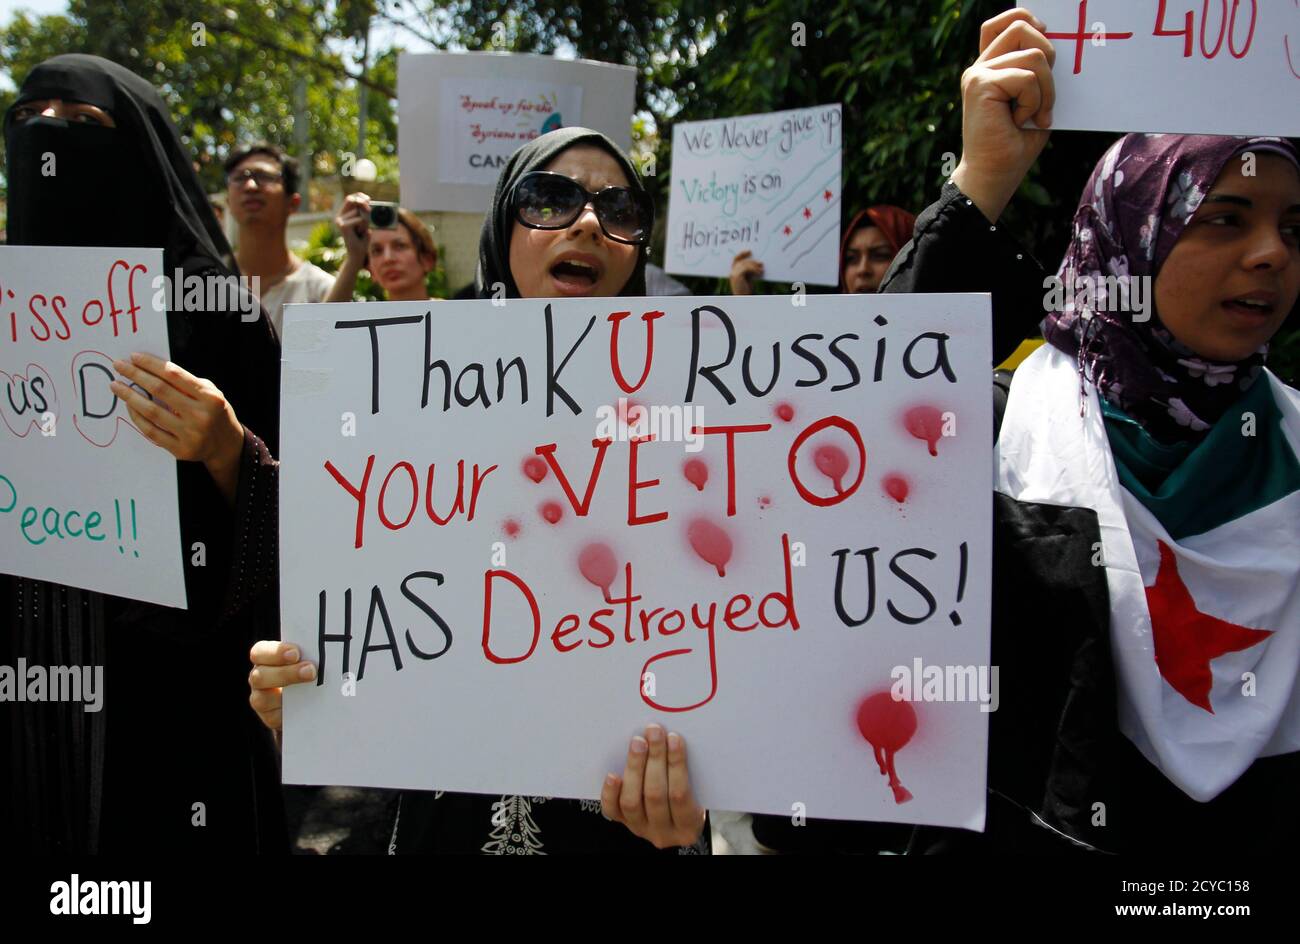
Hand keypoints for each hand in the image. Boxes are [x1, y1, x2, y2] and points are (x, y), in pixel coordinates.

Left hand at [110, 352, 244, 500]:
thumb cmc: (213, 412)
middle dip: (136, 375)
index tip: (134, 357)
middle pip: (160, 390)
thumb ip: (186, 383)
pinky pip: (151, 431)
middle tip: (119, 366)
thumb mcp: (209, 393)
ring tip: (116, 386)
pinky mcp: (180, 449)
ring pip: (152, 411)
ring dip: (129, 396)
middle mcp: (201, 415)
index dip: (152, 364)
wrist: (226, 445)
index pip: (174, 375)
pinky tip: (128, 406)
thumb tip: (151, 369)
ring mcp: (190, 434)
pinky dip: (137, 417)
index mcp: (209, 397)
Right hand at [248, 640, 316, 731]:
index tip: (296, 653)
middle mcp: (259, 677)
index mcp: (264, 658)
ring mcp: (262, 699)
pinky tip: (308, 707)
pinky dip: (290, 713)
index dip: (276, 653)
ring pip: (261, 700)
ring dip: (286, 695)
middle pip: (259, 677)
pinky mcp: (270, 717)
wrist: (308, 697)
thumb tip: (332, 649)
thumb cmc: (307, 667)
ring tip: (311, 687)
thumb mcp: (306, 657)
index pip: (260, 652)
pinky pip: (274, 718)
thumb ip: (309, 652)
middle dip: (286, 674)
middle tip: (311, 670)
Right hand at [336, 192, 371, 266]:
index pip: (350, 198)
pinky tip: (360, 233)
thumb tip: (366, 201)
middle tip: (370, 210)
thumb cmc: (362, 238)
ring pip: (358, 211)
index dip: (360, 196)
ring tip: (362, 230)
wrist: (358, 253)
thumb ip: (363, 212)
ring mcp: (339, 221)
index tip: (369, 199)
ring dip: (365, 220)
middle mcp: (339, 216)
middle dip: (363, 203)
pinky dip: (364, 225)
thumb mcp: (365, 222)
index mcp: (343, 214)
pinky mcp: (343, 226)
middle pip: (351, 200)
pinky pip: (359, 219)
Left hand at [600, 724, 704, 849]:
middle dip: (654, 759)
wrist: (674, 824)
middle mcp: (663, 833)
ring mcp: (641, 829)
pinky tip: (613, 774)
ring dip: (635, 767)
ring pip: (632, 801)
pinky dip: (611, 792)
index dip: (676, 765)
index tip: (673, 738)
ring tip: (638, 742)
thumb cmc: (690, 798)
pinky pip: (613, 810)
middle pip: (655, 795)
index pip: (680, 795)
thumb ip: (687, 773)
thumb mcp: (697, 791)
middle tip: (653, 732)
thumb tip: (672, 738)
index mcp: (688, 827)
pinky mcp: (623, 824)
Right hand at [729, 250, 763, 294]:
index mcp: (733, 272)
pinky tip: (759, 273)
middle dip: (752, 262)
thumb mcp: (748, 278)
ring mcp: (733, 274)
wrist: (742, 299)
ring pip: (745, 264)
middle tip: (761, 264)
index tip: (749, 251)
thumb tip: (759, 263)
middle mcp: (732, 272)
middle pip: (742, 261)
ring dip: (755, 266)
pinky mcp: (737, 276)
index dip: (742, 254)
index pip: (736, 259)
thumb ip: (750, 271)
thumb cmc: (746, 290)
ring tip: (761, 270)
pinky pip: (747, 268)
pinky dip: (754, 270)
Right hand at [952, 8, 1055, 221]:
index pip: (1004, 23)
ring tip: (1034, 115)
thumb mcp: (1034, 99)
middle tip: (1045, 92)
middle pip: (1021, 26)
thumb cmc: (1015, 144)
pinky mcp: (980, 85)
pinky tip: (1022, 121)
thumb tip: (1055, 44)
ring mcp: (977, 75)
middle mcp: (979, 67)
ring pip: (1033, 54)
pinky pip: (1026, 77)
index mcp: (989, 68)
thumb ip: (1037, 70)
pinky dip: (1035, 102)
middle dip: (1048, 55)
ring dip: (1045, 89)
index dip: (1027, 20)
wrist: (994, 176)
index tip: (1045, 48)